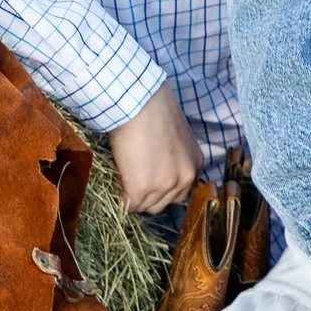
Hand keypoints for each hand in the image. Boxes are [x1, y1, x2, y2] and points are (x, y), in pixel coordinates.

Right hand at [110, 83, 199, 214]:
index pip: (179, 192)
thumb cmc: (152, 108)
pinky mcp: (142, 189)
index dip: (160, 187)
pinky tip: (116, 181)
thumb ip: (172, 154)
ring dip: (133, 197)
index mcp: (195, 164)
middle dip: (148, 195)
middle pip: (164, 204)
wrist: (137, 103)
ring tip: (123, 178)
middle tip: (132, 178)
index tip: (146, 177)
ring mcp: (165, 185)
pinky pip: (128, 205)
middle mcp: (185, 178)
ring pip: (146, 207)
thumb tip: (156, 163)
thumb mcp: (175, 134)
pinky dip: (120, 197)